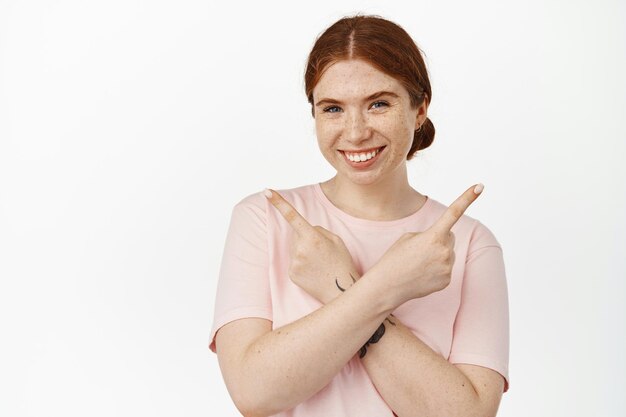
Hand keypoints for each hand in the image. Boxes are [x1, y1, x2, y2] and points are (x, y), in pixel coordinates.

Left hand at [265, 189, 359, 303]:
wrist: (341, 291)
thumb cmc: (342, 263)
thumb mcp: (336, 240)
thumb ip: (318, 230)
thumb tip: (302, 231)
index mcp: (313, 237)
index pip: (292, 216)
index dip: (278, 202)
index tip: (266, 191)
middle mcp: (300, 249)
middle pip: (297, 235)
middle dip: (306, 238)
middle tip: (323, 252)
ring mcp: (294, 263)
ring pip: (295, 249)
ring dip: (304, 252)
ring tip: (320, 263)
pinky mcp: (291, 274)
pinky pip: (294, 262)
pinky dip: (302, 264)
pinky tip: (314, 271)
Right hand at [369, 184, 483, 307]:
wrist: (387, 286)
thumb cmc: (395, 258)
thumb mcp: (408, 238)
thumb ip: (430, 235)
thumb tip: (446, 244)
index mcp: (433, 236)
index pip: (454, 213)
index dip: (467, 198)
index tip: (480, 186)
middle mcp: (445, 251)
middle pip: (449, 236)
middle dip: (438, 239)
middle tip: (418, 250)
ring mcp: (447, 267)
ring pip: (448, 253)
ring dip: (437, 255)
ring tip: (418, 264)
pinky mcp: (447, 280)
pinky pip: (446, 268)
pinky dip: (436, 269)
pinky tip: (422, 274)